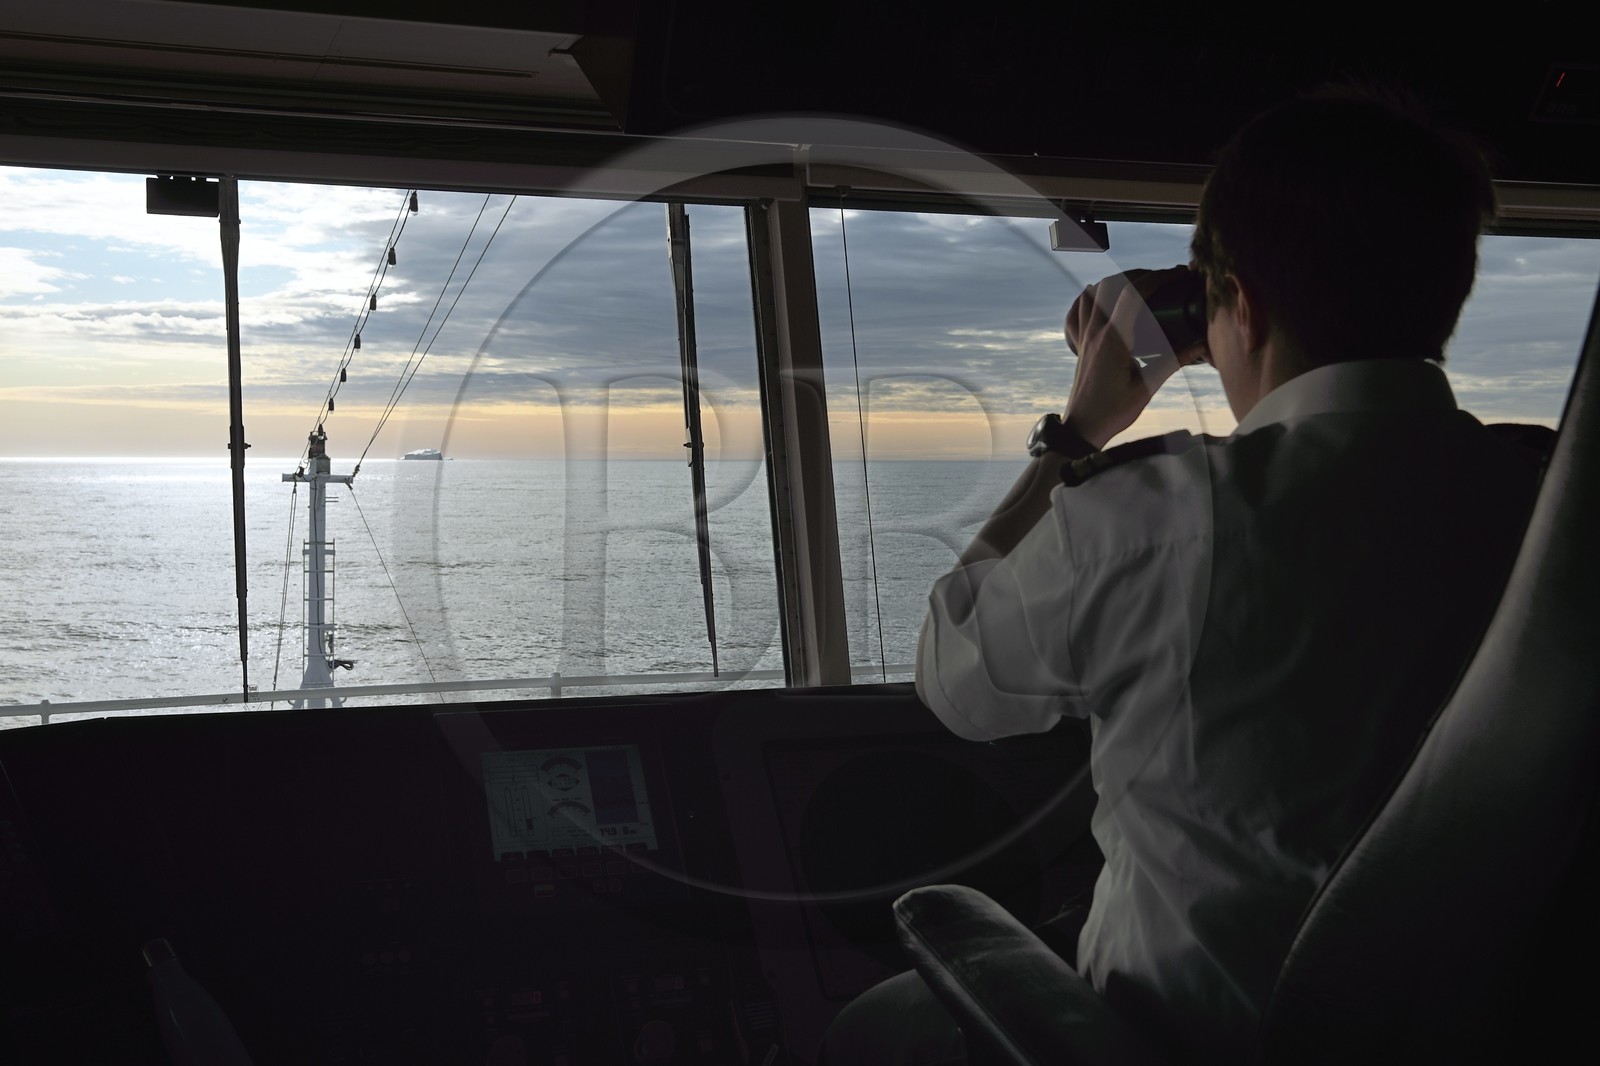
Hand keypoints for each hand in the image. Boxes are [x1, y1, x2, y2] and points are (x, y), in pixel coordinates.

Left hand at [1063, 267, 1208, 448]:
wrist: (1083, 427)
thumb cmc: (1113, 411)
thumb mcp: (1148, 387)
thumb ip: (1173, 362)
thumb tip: (1201, 345)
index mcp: (1113, 340)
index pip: (1134, 294)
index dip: (1157, 278)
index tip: (1176, 275)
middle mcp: (1095, 332)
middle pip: (1113, 285)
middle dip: (1141, 275)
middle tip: (1163, 279)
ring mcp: (1084, 336)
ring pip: (1093, 293)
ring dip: (1115, 282)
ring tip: (1139, 284)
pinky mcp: (1080, 343)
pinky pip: (1078, 310)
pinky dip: (1090, 297)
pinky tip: (1103, 299)